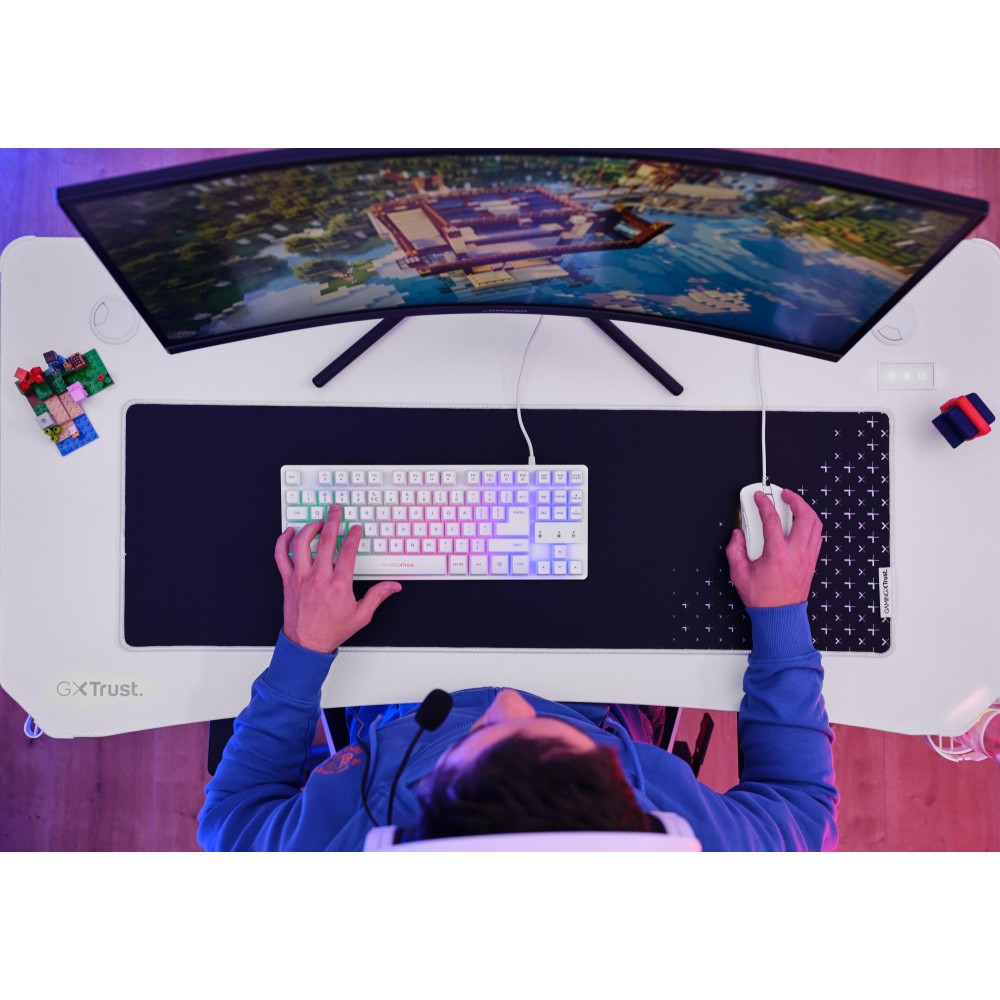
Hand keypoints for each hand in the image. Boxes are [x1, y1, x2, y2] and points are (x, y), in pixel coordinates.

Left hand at [274, 505, 400, 652]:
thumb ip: (378, 596)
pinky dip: (283, 541)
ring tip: (318, 522)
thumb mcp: (361, 615)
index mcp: (338, 584)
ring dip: (310, 528)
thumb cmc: (330, 630)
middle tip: (336, 510)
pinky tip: (290, 533)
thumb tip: (393, 586)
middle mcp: (318, 577)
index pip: (347, 550)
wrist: (306, 644)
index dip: (353, 535)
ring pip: (302, 544)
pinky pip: (281, 556)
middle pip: (326, 540)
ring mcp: (301, 577)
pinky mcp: (288, 580)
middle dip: (333, 521)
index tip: (355, 529)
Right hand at [726, 488, 822, 607]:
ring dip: (806, 510)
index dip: (764, 503)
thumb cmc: (763, 598)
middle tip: (784, 494)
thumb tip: (738, 536)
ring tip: (795, 504)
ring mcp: (807, 556)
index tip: (759, 497)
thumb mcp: (739, 574)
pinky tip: (801, 523)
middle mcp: (796, 552)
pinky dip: (810, 524)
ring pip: (815, 524)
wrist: (780, 616)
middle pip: (804, 516)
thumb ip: (735, 550)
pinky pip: (816, 536)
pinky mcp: (812, 561)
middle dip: (795, 499)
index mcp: (777, 553)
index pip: (772, 519)